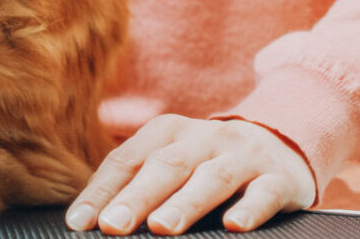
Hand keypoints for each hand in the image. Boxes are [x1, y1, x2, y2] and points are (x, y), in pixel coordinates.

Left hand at [66, 116, 316, 234]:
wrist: (280, 145)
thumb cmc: (208, 163)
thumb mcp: (173, 163)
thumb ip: (139, 184)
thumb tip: (95, 221)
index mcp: (167, 131)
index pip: (126, 161)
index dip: (100, 192)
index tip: (79, 223)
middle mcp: (203, 137)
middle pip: (165, 166)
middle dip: (136, 198)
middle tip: (112, 225)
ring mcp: (242, 155)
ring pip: (211, 178)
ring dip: (185, 203)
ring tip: (161, 227)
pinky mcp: (279, 178)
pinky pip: (265, 193)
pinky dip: (250, 208)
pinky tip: (235, 225)